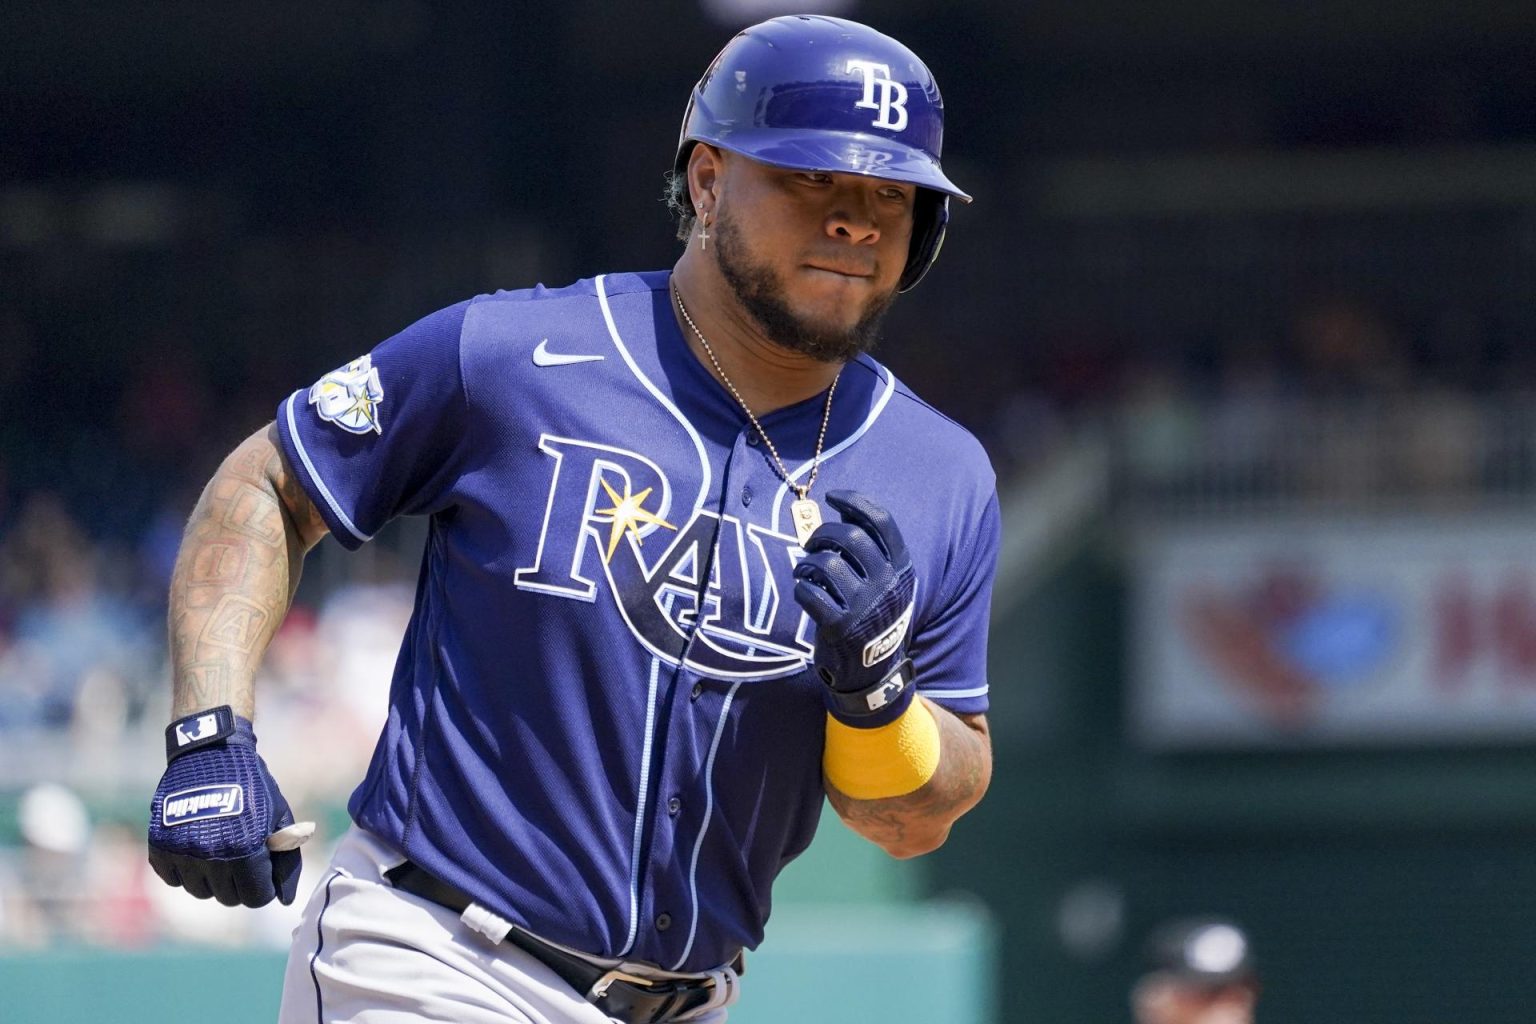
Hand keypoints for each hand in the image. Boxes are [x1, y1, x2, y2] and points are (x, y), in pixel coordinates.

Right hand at [147, 706, 307, 906]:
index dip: (264, 888)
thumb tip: (286, 900)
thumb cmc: (252, 786)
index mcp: (245, 848)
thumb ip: (286, 859)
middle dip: (240, 884)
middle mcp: (211, 854)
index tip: (263, 874)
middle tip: (243, 861)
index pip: (256, 896)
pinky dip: (185, 870)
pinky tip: (196, 848)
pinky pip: (173, 878)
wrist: (210, 753)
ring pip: (200, 892)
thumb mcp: (278, 816)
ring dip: (212, 879)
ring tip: (219, 852)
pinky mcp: (159, 846)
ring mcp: (182, 851)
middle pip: (228, 898)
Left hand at [792, 491, 917, 725]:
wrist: (875, 676)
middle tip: (813, 544)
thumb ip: (871, 552)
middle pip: (849, 536)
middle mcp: (887, 585)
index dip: (855, 501)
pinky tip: (803, 592)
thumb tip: (841, 510)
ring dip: (807, 563)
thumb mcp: (887, 586)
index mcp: (902, 570)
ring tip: (804, 571)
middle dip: (822, 534)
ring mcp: (864, 606)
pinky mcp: (840, 627)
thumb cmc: (874, 619)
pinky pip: (809, 592)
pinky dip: (800, 589)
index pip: (881, 521)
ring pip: (824, 563)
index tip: (833, 496)